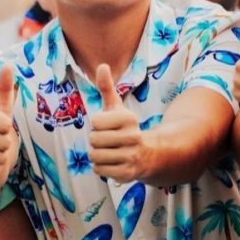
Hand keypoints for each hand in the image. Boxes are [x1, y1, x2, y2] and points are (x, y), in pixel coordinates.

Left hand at [88, 65, 146, 183]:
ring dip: (97, 155)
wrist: (146, 154)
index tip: (107, 125)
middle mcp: (133, 137)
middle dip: (95, 141)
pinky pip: (99, 170)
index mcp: (130, 119)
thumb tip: (102, 65)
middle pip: (93, 140)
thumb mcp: (116, 107)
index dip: (96, 124)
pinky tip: (112, 162)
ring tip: (109, 151)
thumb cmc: (124, 128)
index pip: (95, 121)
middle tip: (107, 140)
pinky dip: (101, 167)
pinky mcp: (128, 173)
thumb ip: (106, 87)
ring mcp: (131, 156)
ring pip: (94, 156)